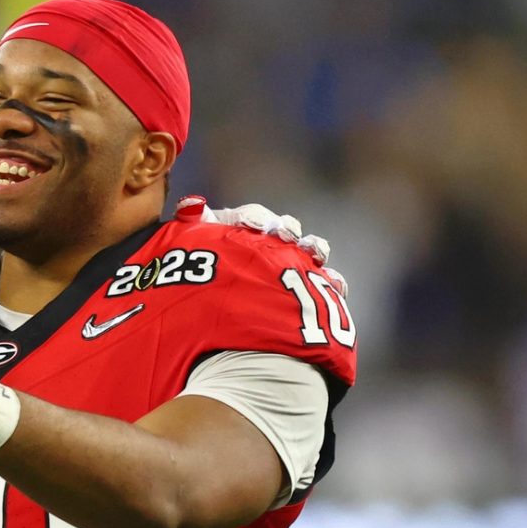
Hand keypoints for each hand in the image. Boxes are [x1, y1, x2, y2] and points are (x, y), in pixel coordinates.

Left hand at [178, 195, 345, 294]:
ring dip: (314, 247)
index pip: (252, 216)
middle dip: (287, 229)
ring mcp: (286, 265)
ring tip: (314, 254)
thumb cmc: (196, 279)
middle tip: (284, 235)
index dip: (254, 217)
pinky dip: (333, 281)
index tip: (252, 226)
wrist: (206, 323)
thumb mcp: (190, 250)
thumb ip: (192, 225)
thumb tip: (191, 204)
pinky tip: (337, 286)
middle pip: (284, 228)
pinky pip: (325, 281)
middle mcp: (266, 244)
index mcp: (240, 231)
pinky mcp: (303, 287)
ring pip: (308, 249)